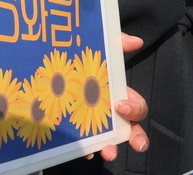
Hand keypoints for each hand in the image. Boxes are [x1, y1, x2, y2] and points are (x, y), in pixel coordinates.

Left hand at [87, 33, 148, 160]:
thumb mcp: (101, 52)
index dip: (135, 108)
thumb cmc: (85, 63)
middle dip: (137, 138)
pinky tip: (85, 151)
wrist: (54, 70)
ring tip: (108, 152)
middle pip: (131, 130)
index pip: (136, 106)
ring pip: (111, 141)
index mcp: (119, 96)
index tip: (121, 106)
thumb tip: (137, 40)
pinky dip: (88, 150)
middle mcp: (112, 114)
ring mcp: (96, 125)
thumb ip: (117, 44)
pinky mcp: (80, 132)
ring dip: (112, 148)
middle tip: (138, 144)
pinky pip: (87, 145)